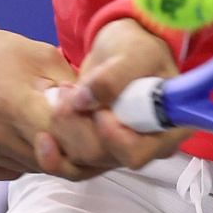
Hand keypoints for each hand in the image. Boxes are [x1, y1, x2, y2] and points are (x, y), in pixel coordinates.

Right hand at [0, 24, 109, 181]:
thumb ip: (73, 88)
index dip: (90, 139)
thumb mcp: (39, 55)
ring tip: (45, 126)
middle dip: (74, 150)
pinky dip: (17, 157)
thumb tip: (104, 115)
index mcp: (14, 102)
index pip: (68, 141)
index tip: (99, 128)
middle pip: (52, 162)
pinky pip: (6, 170)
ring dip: (47, 154)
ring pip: (31, 168)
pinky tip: (13, 132)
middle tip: (83, 134)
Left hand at [54, 18, 192, 169]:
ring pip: (84, 160)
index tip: (99, 108)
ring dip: (65, 128)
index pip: (137, 152)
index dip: (112, 135)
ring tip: (65, 93)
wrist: (120, 50)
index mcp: (167, 129)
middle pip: (106, 158)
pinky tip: (44, 138)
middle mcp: (145, 147)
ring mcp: (118, 151)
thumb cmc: (137, 48)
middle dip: (80, 126)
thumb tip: (84, 101)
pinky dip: (54, 153)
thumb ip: (113, 77)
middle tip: (70, 91)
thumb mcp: (132, 54)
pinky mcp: (95, 148)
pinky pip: (71, 165)